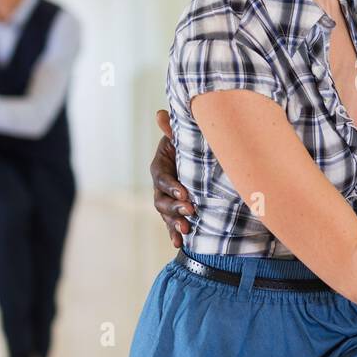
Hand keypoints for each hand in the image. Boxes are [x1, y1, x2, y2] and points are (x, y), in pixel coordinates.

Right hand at [151, 108, 197, 248]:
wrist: (196, 159)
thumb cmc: (188, 145)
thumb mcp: (182, 137)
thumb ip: (172, 129)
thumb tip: (160, 113)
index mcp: (160, 166)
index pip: (162, 178)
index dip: (171, 186)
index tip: (184, 193)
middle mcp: (160, 185)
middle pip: (161, 199)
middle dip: (175, 206)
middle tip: (190, 210)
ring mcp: (166, 199)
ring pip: (165, 213)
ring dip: (174, 222)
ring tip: (186, 228)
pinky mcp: (174, 211)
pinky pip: (170, 224)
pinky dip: (173, 234)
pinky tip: (178, 244)